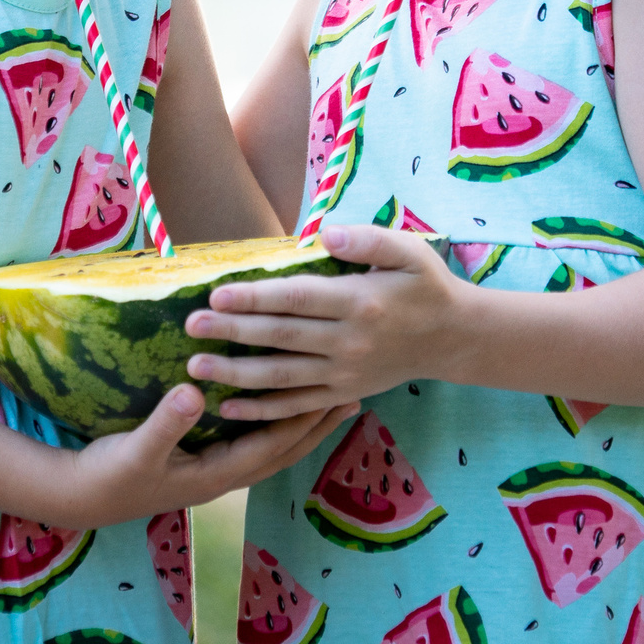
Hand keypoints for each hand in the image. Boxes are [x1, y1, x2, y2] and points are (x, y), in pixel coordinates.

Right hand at [60, 383, 357, 529]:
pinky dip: (274, 425)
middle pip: (283, 450)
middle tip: (352, 395)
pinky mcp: (204, 462)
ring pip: (272, 448)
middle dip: (317, 425)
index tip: (333, 392)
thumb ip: (166, 423)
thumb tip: (194, 392)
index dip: (304, 420)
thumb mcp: (136, 448)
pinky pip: (252, 442)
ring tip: (330, 400)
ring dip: (301, 425)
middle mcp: (225, 477)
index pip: (273, 445)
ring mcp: (215, 471)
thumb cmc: (110, 473)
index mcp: (217, 475)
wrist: (83, 496)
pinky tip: (280, 408)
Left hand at [182, 225, 464, 419]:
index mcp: (361, 302)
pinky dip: (261, 410)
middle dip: (232, 333)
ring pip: (282, 377)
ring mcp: (345, 374)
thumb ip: (369, 239)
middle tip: (190, 326)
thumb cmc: (426, 286)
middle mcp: (350, 342)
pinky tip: (227, 406)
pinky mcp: (343, 393)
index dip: (256, 298)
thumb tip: (325, 233)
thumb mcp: (410, 251)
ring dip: (235, 373)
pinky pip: (297, 406)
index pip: (298, 300)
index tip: (216, 295)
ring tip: (195, 366)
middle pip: (281, 338)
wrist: (453, 338)